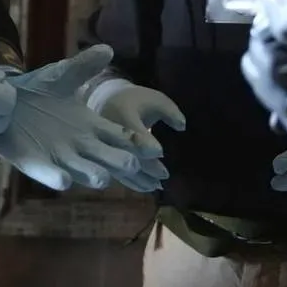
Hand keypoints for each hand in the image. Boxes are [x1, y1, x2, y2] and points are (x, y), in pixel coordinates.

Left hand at [0, 46, 152, 191]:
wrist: (3, 100)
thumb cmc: (38, 90)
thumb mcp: (63, 75)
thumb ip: (84, 65)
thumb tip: (108, 49)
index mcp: (91, 126)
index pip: (118, 137)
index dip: (135, 143)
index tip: (154, 150)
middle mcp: (79, 145)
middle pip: (106, 157)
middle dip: (118, 162)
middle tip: (133, 164)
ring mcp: (57, 156)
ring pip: (80, 169)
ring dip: (91, 174)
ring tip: (103, 178)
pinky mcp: (34, 162)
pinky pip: (45, 172)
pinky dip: (54, 177)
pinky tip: (63, 180)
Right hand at [87, 73, 186, 193]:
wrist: (108, 101)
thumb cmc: (137, 101)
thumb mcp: (156, 99)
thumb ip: (170, 112)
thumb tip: (182, 126)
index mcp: (123, 115)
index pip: (134, 134)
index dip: (147, 146)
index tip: (160, 153)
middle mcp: (110, 133)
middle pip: (128, 154)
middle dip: (146, 167)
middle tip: (164, 176)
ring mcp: (105, 147)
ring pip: (121, 168)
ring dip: (140, 179)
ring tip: (157, 186)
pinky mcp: (104, 157)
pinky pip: (117, 173)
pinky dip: (133, 181)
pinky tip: (147, 187)